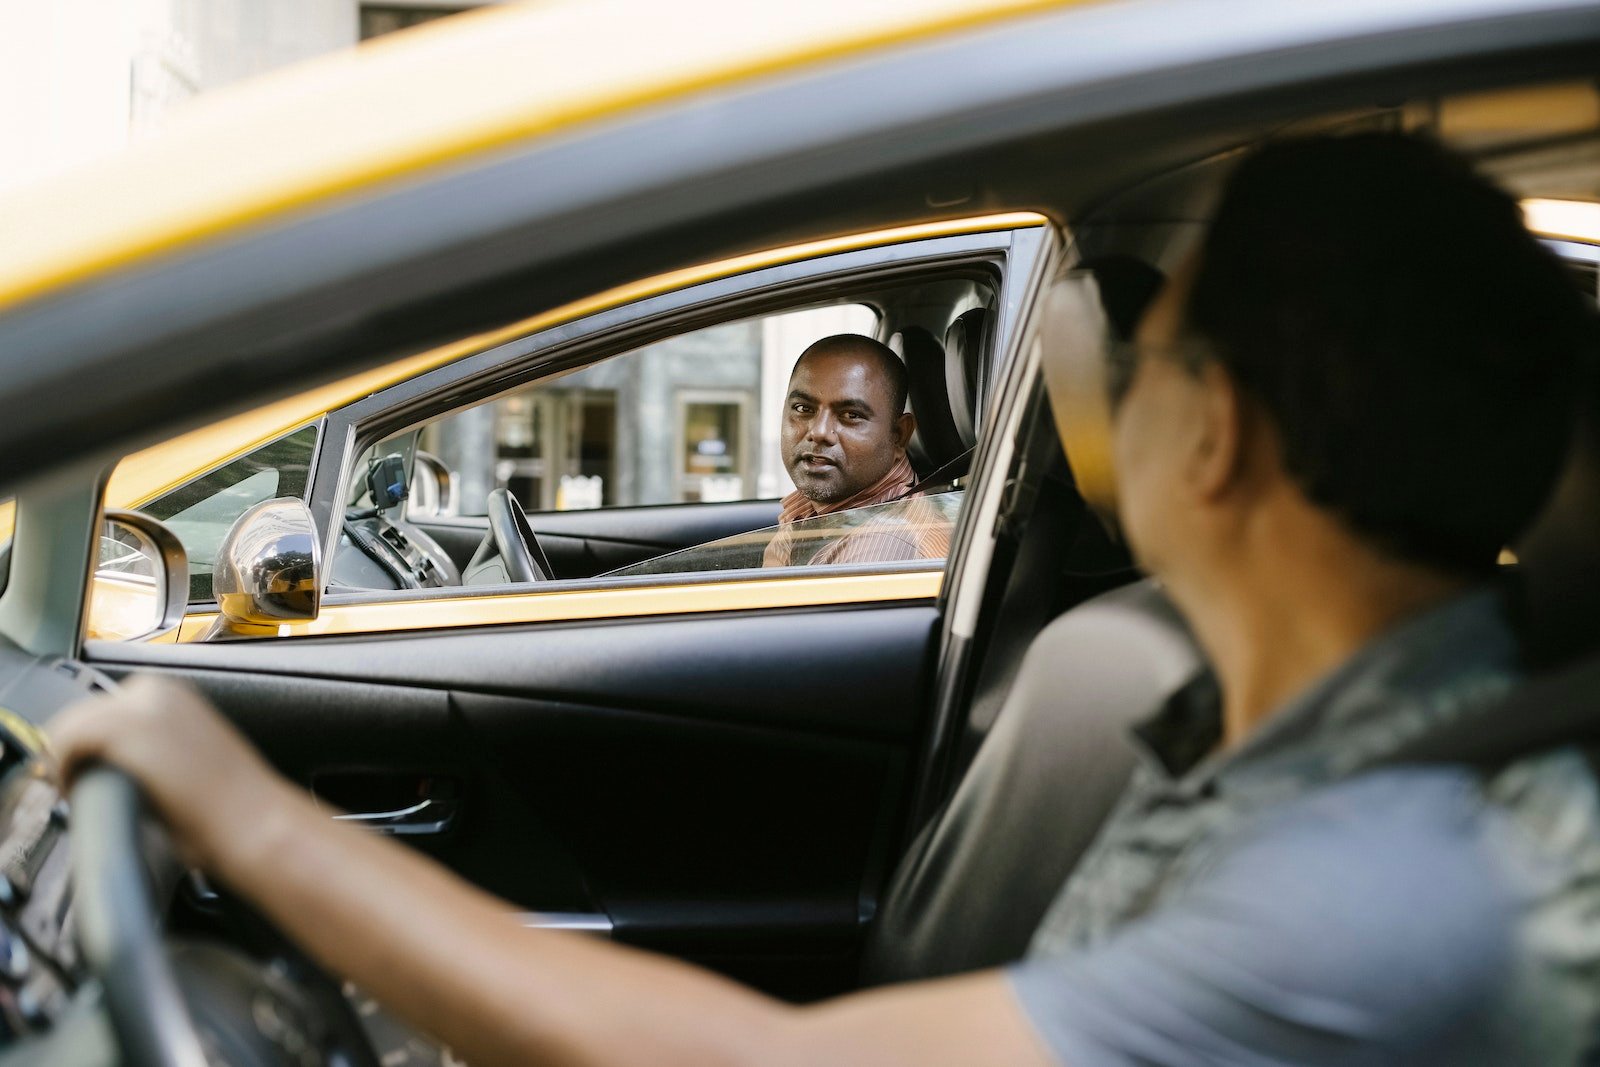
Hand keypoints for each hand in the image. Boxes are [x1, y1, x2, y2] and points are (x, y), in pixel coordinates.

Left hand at [48, 674, 295, 871]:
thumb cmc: (229, 804)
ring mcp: (139, 705)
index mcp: (173, 693)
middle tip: (77, 787)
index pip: (103, 708)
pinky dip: (60, 768)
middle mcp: (156, 689)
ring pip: (69, 725)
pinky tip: (73, 792)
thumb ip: (152, 747)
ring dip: (65, 760)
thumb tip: (111, 763)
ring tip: (78, 792)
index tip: (84, 772)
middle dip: (73, 752)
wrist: (252, 820)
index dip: (87, 743)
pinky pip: (65, 741)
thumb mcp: (186, 757)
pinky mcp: (124, 728)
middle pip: (81, 713)